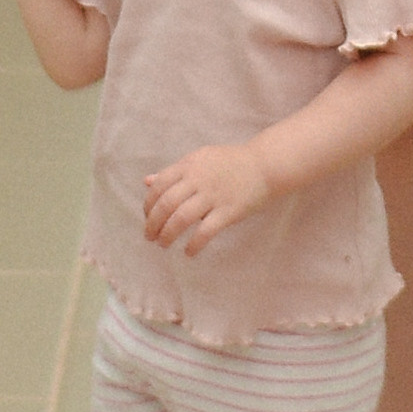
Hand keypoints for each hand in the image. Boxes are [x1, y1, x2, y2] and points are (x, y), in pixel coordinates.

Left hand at [143, 140, 274, 256]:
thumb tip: (147, 182)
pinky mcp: (228, 211)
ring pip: (181, 219)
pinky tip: (189, 252)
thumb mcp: (199, 159)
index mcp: (189, 165)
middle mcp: (198, 179)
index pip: (159, 186)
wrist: (265, 165)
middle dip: (153, 224)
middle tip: (150, 237)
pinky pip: (205, 231)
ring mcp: (213, 195)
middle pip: (166, 204)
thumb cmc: (230, 162)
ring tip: (163, 245)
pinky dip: (193, 245)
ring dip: (167, 235)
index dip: (148, 205)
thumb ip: (174, 172)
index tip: (147, 217)